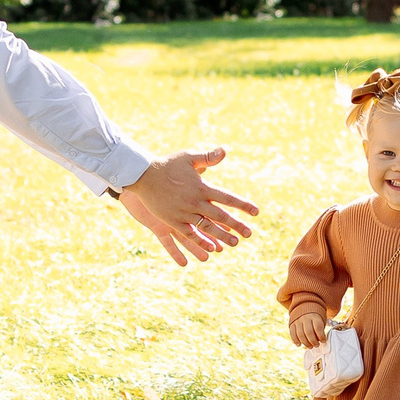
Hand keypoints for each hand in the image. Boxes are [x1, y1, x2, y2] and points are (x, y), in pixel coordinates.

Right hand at [118, 147, 260, 265]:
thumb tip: (225, 151)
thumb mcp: (188, 157)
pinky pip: (189, 234)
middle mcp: (195, 202)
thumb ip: (207, 157)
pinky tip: (211, 249)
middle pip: (220, 216)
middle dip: (236, 225)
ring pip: (207, 228)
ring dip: (221, 236)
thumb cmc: (167, 165)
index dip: (242, 205)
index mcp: (201, 187)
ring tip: (234, 243)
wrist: (143, 175)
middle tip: (249, 233)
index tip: (256, 212)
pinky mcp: (172, 221)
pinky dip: (201, 241)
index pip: (227, 198)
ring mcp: (183, 213)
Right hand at [288, 307, 328, 346]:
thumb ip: (320, 330)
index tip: (323, 341)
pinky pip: (292, 334)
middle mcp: (305, 318)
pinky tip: (299, 344)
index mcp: (314, 316)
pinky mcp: (292, 324)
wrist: (305, 308)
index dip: (321, 336)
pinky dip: (296, 341)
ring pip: (300, 334)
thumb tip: (320, 341)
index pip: (318, 327)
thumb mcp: (320, 320)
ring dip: (306, 343)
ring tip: (310, 346)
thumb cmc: (314, 318)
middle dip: (313, 341)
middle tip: (317, 345)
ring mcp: (298, 321)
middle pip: (308, 332)